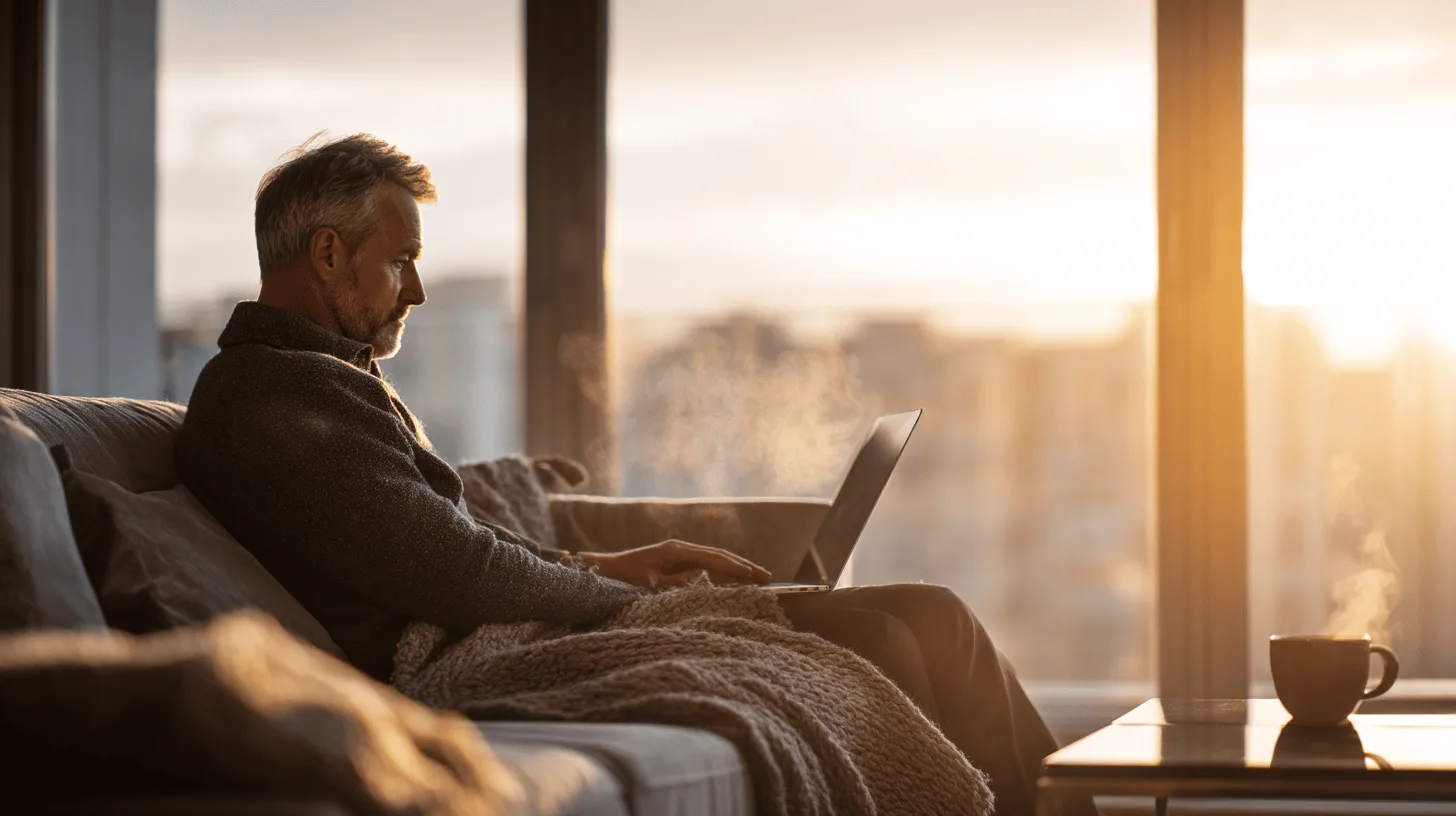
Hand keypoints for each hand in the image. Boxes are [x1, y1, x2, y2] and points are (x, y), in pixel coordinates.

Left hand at [579, 540, 771, 589]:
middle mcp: (680, 548)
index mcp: (675, 550)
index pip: (713, 558)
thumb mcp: (647, 583)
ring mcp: (678, 553)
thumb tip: (702, 575)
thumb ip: (675, 581)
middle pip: (719, 555)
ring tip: (758, 577)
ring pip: (715, 558)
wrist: (602, 569)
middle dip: (743, 566)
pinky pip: (706, 564)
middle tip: (767, 577)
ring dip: (736, 567)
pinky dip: (724, 570)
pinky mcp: (676, 561)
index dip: (735, 567)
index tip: (755, 576)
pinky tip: (735, 577)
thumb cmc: (621, 577)